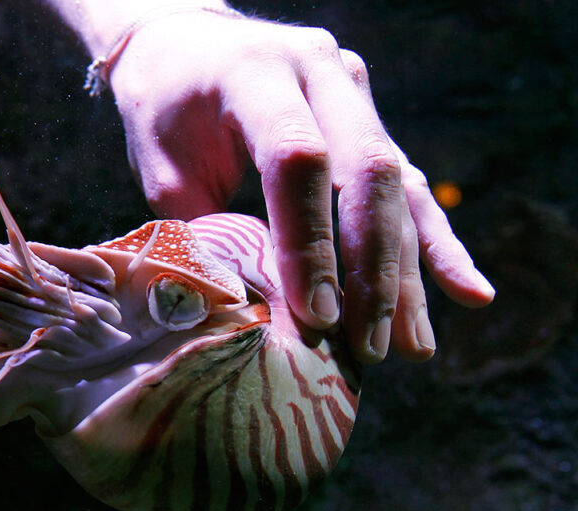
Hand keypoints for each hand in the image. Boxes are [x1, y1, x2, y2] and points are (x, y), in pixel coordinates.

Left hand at [54, 1, 494, 363]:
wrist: (183, 44)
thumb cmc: (163, 111)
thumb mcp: (163, 167)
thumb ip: (203, 229)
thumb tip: (244, 316)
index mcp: (258, 73)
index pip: (299, 159)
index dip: (310, 241)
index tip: (315, 315)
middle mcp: (320, 73)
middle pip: (367, 173)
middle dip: (372, 270)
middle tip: (370, 346)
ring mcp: (354, 92)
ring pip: (396, 187)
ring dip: (405, 273)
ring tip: (411, 346)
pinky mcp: (370, 119)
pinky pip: (410, 185)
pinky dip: (433, 244)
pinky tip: (467, 292)